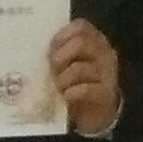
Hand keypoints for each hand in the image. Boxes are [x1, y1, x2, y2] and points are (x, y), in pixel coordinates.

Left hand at [49, 18, 122, 137]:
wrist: (98, 114)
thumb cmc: (79, 84)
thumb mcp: (71, 65)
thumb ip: (61, 54)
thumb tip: (35, 50)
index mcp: (95, 41)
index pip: (81, 26)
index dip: (62, 35)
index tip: (51, 49)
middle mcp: (104, 53)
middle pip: (81, 43)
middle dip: (60, 57)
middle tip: (52, 69)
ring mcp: (107, 73)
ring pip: (79, 68)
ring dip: (62, 79)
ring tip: (57, 87)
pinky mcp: (105, 94)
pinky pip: (84, 90)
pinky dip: (70, 93)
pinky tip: (65, 97)